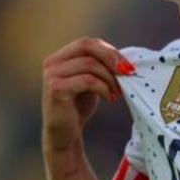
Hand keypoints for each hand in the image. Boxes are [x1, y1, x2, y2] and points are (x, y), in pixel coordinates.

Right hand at [42, 37, 131, 152]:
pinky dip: (103, 87)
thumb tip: (124, 59)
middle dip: (111, 58)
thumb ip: (99, 66)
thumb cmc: (77, 107)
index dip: (108, 50)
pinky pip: (87, 80)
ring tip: (117, 92)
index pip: (87, 43)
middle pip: (86, 46)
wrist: (64, 135)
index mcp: (59, 57)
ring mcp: (52, 75)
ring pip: (90, 64)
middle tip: (127, 72)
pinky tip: (109, 98)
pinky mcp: (56, 89)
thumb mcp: (90, 81)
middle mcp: (52, 63)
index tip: (127, 65)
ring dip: (109, 77)